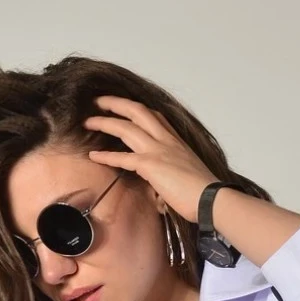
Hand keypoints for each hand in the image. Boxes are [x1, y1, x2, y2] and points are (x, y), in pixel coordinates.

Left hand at [83, 96, 215, 224]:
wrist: (212, 198)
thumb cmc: (205, 193)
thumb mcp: (187, 174)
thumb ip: (172, 173)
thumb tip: (163, 188)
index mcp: (176, 141)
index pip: (155, 116)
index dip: (137, 109)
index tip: (124, 107)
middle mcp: (166, 140)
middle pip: (136, 111)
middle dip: (116, 103)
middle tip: (99, 102)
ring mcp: (157, 150)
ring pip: (125, 127)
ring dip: (104, 122)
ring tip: (88, 122)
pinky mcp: (150, 165)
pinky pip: (123, 157)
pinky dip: (106, 156)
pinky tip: (93, 155)